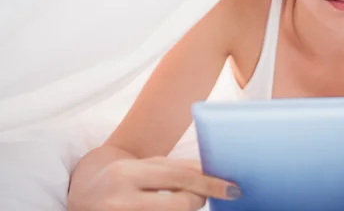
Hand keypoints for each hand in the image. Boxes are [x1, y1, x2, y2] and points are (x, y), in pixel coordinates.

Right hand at [68, 157, 240, 210]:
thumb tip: (213, 174)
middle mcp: (120, 201)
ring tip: (183, 203)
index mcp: (128, 174)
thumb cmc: (123, 177)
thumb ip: (176, 168)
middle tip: (201, 198)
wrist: (81, 193)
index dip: (210, 184)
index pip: (180, 178)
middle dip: (199, 201)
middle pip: (180, 205)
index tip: (233, 189)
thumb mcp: (145, 166)